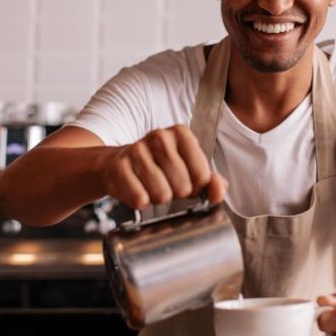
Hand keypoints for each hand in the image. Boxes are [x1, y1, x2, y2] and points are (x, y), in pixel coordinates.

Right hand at [100, 124, 227, 208]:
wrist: (116, 164)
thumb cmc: (157, 168)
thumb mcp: (187, 169)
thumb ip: (210, 181)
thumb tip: (219, 191)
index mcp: (181, 134)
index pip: (202, 176)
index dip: (195, 188)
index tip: (186, 182)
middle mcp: (159, 137)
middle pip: (182, 187)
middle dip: (175, 193)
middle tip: (165, 184)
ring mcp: (137, 150)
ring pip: (162, 195)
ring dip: (157, 199)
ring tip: (150, 186)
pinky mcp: (119, 167)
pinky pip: (140, 199)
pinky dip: (139, 201)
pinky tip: (136, 188)